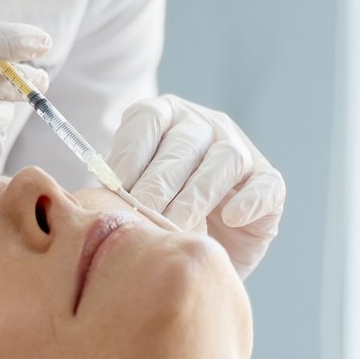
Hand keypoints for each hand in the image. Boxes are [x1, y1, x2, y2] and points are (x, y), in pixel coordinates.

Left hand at [107, 94, 284, 278]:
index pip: (148, 119)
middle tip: (143, 213)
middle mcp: (204, 124)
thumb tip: (91, 195)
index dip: (131, 152)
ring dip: (197, 194)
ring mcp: (240, 149)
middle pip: (184, 143)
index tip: (115, 185)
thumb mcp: (131, 192)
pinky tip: (232, 217)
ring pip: (224, 160)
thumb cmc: (157, 211)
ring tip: (176, 224)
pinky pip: (265, 185)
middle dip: (160, 181)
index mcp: (166, 116)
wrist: (201, 243)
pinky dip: (249, 200)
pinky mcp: (268, 182)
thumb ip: (115, 186)